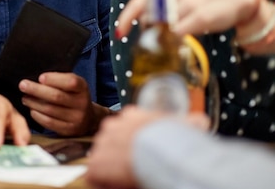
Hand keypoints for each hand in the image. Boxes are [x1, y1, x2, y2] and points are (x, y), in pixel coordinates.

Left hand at [19, 72, 109, 135]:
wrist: (88, 118)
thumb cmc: (73, 95)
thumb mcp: (72, 84)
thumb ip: (59, 79)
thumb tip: (36, 78)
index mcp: (82, 88)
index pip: (71, 82)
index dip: (54, 79)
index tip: (40, 77)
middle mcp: (82, 103)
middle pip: (56, 96)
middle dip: (37, 90)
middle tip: (23, 85)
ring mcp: (76, 118)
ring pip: (50, 110)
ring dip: (34, 103)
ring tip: (25, 98)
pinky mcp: (69, 130)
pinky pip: (49, 122)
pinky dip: (37, 115)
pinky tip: (32, 110)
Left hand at [86, 106, 209, 188]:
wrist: (162, 150)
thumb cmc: (177, 139)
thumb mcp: (188, 125)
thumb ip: (190, 123)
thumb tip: (201, 121)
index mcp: (133, 116)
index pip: (129, 127)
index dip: (136, 143)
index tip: (145, 155)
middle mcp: (113, 126)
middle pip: (113, 142)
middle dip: (122, 155)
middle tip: (136, 168)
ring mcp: (102, 144)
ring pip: (104, 158)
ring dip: (114, 169)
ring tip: (129, 177)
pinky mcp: (96, 165)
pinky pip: (96, 177)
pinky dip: (106, 184)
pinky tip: (120, 186)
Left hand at [115, 0, 261, 37]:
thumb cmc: (205, 0)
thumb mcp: (180, 2)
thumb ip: (162, 12)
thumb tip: (144, 26)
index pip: (139, 2)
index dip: (127, 16)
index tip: (119, 33)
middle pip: (150, 12)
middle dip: (144, 28)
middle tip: (141, 39)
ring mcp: (189, 4)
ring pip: (165, 22)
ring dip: (159, 34)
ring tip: (159, 42)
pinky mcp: (204, 15)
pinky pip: (184, 28)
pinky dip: (176, 36)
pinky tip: (175, 42)